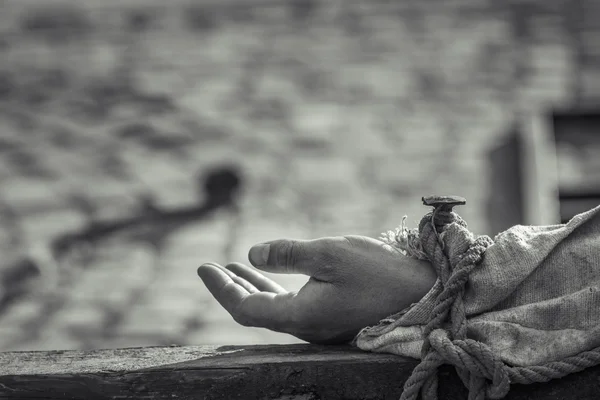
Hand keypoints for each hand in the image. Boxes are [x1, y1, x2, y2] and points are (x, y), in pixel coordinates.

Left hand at [197, 235, 435, 343]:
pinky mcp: (332, 314)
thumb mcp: (330, 254)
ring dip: (252, 285)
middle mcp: (306, 326)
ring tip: (232, 268)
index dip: (221, 289)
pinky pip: (291, 302)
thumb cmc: (380, 272)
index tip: (202, 266)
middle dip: (230, 288)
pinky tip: (270, 273)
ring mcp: (320, 322)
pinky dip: (274, 286)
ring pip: (273, 306)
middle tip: (209, 267)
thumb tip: (252, 253)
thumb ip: (288, 254)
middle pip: (255, 310)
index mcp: (301, 315)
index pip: (246, 308)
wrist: (424, 292)